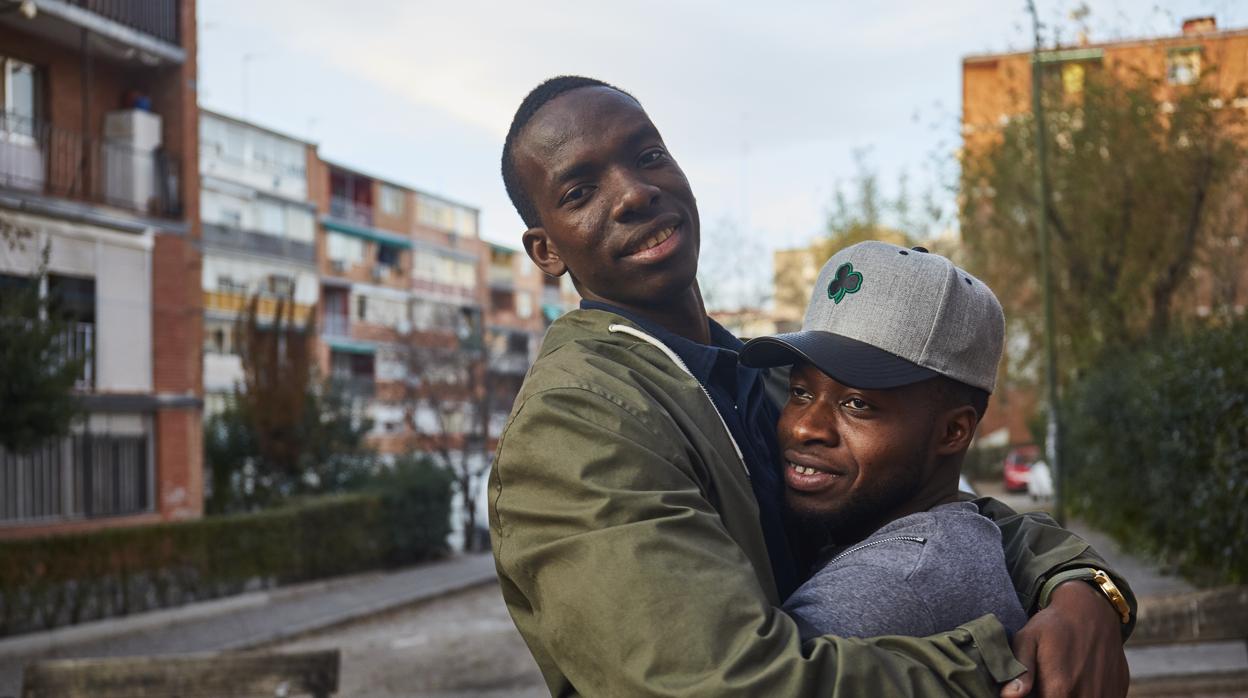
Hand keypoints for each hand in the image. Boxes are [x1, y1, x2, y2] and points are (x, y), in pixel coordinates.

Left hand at [999, 581, 1129, 697]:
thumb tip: (1008, 696)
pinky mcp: (1118, 692)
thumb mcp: (1028, 640)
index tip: (1033, 689)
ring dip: (1070, 696)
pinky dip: (1087, 694)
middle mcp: (1086, 697)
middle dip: (1052, 696)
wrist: (1092, 610)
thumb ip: (1020, 672)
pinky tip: (1080, 680)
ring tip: (1063, 679)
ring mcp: (1105, 697)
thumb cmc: (1054, 625)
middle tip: (1045, 682)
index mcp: (1060, 689)